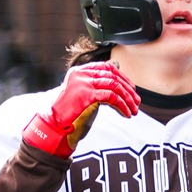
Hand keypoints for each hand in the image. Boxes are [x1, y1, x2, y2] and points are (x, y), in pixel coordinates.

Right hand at [22, 63, 139, 158]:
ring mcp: (83, 83)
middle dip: (128, 90)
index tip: (132, 89)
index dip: (122, 77)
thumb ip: (99, 80)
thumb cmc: (70, 113)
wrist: (55, 127)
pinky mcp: (86, 95)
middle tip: (137, 102)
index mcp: (79, 71)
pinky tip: (126, 114)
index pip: (106, 67)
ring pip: (114, 86)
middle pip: (112, 76)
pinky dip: (122, 106)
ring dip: (127, 99)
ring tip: (134, 110)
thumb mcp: (86, 93)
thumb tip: (117, 65)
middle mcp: (80, 74)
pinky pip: (112, 97)